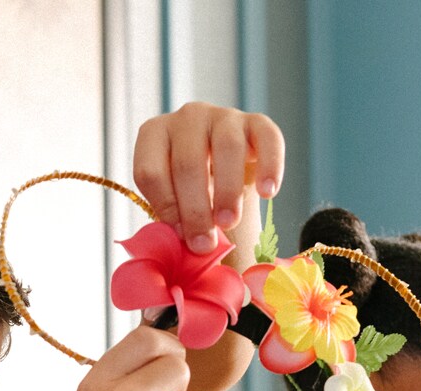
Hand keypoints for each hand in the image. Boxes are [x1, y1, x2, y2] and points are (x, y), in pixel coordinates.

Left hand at [132, 101, 283, 255]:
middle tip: (204, 243)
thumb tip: (185, 245)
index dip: (165, 208)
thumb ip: (174, 219)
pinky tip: (269, 194)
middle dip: (195, 209)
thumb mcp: (175, 201)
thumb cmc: (192, 190)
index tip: (180, 237)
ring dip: (227, 191)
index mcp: (154, 134)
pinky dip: (270, 166)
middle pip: (187, 163)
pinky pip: (268, 138)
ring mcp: (223, 116)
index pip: (150, 171)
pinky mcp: (256, 122)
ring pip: (226, 147)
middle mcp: (186, 117)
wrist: (226, 172)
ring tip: (229, 222)